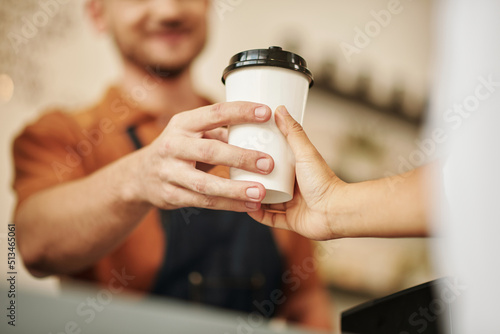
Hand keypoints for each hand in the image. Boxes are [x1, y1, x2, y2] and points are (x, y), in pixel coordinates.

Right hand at [129, 102, 274, 211]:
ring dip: (235, 190)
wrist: (141, 176)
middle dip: (241, 157)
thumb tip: (259, 133)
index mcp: (183, 123)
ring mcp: (169, 172)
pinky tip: (248, 206)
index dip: (241, 112)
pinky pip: (203, 202)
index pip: (215, 113)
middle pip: (210, 151)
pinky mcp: (170, 195)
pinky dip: (228, 205)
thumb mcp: (193, 134)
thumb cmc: (179, 149)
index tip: (266, 113)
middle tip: (268, 163)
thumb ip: (221, 133)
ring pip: (205, 184)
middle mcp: (173, 145)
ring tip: (260, 193)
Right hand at [248, 106, 345, 239]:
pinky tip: (245, 207)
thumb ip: (292, 132)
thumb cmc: (323, 181)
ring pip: (266, 201)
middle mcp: (294, 187)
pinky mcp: (290, 221)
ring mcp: (292, 205)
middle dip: (251, 178)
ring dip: (252, 196)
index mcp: (297, 170)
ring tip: (235, 189)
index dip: (258, 157)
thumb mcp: (304, 152)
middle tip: (234, 171)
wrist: (335, 211)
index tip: (242, 149)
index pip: (273, 162)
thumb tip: (280, 108)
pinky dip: (257, 214)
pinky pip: (270, 218)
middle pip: (267, 181)